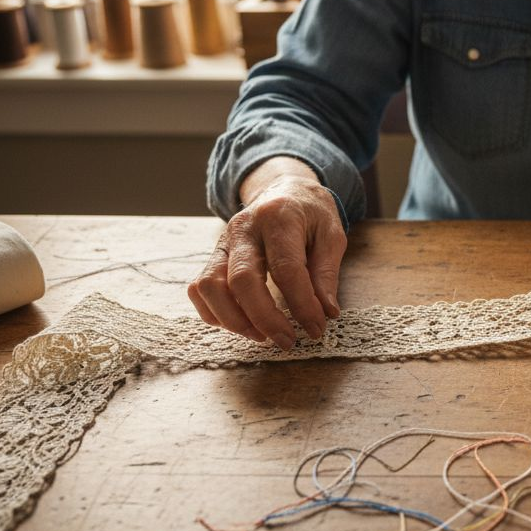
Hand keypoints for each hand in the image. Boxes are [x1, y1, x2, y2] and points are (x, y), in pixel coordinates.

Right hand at [188, 158, 346, 347]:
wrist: (283, 189)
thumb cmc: (310, 214)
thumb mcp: (331, 234)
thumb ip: (327, 273)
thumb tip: (326, 313)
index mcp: (279, 218)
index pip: (286, 268)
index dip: (301, 305)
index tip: (317, 329)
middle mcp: (244, 229)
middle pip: (241, 280)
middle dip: (265, 319)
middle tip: (288, 341)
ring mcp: (222, 242)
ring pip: (210, 286)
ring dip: (234, 320)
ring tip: (263, 336)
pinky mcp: (212, 256)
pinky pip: (199, 289)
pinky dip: (215, 314)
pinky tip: (243, 324)